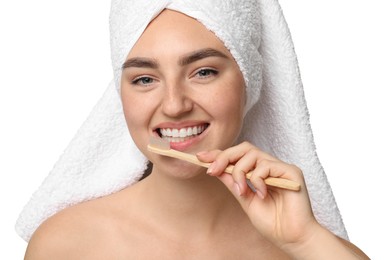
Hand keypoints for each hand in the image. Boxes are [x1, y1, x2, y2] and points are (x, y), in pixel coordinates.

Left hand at [196, 141, 319, 248]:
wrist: (292, 237)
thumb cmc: (272, 222)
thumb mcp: (244, 200)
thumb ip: (233, 183)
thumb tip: (216, 169)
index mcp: (259, 172)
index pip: (237, 156)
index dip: (219, 154)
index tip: (200, 157)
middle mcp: (269, 166)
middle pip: (244, 148)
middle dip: (224, 157)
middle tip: (212, 171)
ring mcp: (280, 168)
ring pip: (252, 155)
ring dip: (240, 172)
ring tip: (243, 191)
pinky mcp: (291, 172)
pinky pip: (267, 166)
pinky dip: (258, 180)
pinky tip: (262, 194)